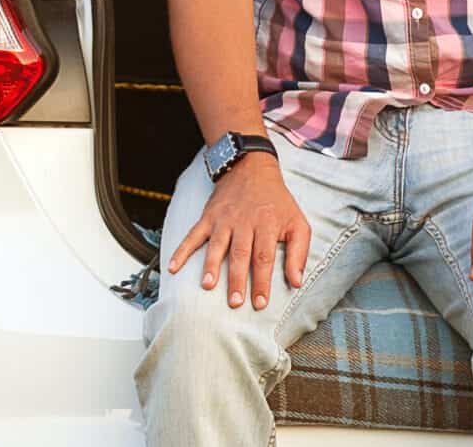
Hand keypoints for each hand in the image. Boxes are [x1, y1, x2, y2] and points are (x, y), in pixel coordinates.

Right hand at [167, 156, 307, 310]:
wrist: (252, 170)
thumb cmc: (277, 203)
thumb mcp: (298, 223)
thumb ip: (298, 253)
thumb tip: (297, 282)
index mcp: (268, 225)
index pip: (265, 258)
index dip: (262, 281)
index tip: (260, 303)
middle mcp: (245, 222)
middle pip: (241, 255)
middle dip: (238, 280)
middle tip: (235, 302)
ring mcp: (224, 220)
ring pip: (217, 246)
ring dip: (211, 267)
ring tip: (208, 286)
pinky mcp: (208, 217)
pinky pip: (193, 235)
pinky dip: (182, 251)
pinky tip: (173, 267)